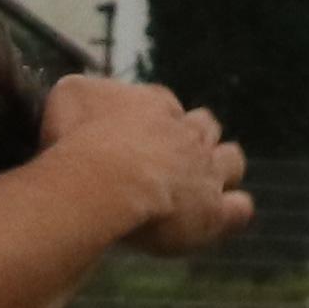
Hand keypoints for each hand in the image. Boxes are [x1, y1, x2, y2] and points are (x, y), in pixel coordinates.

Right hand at [45, 73, 251, 255]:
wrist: (103, 180)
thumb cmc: (79, 139)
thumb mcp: (69, 95)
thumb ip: (81, 91)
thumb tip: (79, 92)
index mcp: (156, 104)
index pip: (165, 104)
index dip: (155, 119)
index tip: (138, 134)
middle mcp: (188, 133)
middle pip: (205, 127)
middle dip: (194, 139)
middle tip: (170, 161)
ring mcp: (206, 172)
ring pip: (232, 160)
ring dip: (222, 168)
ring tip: (201, 185)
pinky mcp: (214, 211)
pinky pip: (239, 208)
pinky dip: (234, 210)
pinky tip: (220, 216)